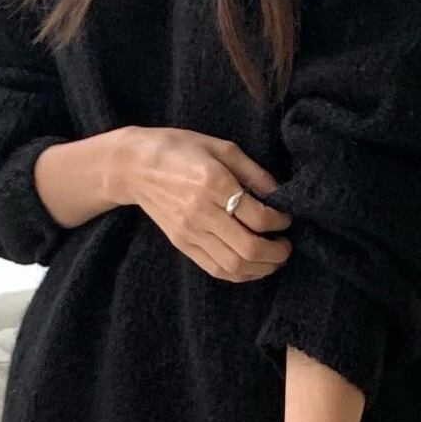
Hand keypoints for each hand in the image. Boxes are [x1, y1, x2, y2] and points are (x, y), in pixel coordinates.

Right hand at [119, 125, 292, 280]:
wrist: (134, 166)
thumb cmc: (180, 149)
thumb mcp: (221, 147)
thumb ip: (253, 172)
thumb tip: (279, 195)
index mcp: (214, 184)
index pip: (258, 217)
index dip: (280, 222)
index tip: (286, 219)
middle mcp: (202, 213)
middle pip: (249, 248)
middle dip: (276, 253)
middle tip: (286, 246)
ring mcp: (190, 232)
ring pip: (234, 265)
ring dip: (261, 268)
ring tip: (273, 259)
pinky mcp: (182, 244)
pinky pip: (216, 269)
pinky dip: (239, 274)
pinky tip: (251, 266)